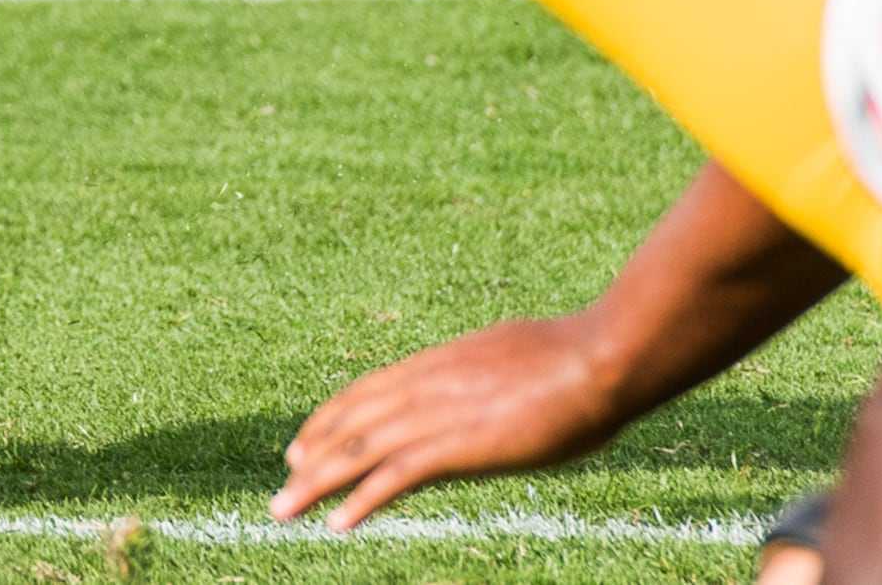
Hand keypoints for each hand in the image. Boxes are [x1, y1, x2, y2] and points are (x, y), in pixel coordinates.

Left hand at [270, 315, 625, 528]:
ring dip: (316, 484)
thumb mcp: (510, 358)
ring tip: (283, 510)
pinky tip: (337, 523)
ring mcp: (436, 416)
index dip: (331, 418)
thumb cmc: (574, 357)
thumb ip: (485, 376)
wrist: (598, 359)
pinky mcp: (457, 447)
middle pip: (349, 422)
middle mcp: (423, 386)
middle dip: (312, 452)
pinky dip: (361, 500)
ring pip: (358, 452)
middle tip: (285, 480)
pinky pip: (395, 478)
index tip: (306, 441)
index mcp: (435, 364)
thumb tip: (488, 385)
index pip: (365, 391)